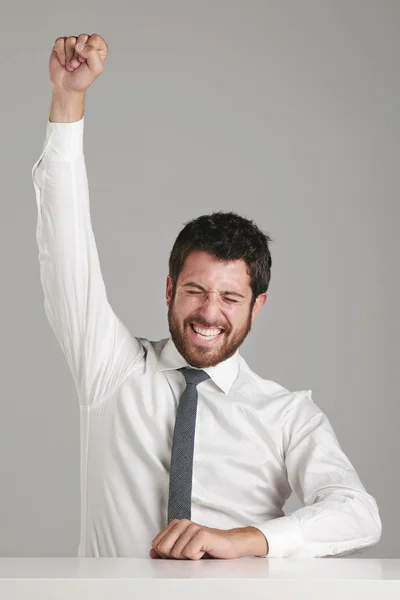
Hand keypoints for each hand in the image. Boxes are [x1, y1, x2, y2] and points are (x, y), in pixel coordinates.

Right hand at [49, 33, 107, 93]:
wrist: (67, 86)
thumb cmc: (82, 79)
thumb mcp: (95, 69)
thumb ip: (93, 54)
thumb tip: (79, 45)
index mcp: (98, 49)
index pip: (95, 38)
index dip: (90, 50)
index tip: (87, 61)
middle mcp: (86, 43)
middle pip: (83, 37)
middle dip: (79, 54)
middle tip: (78, 64)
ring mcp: (73, 43)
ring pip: (71, 40)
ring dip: (70, 56)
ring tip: (71, 65)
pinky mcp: (61, 44)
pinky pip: (60, 42)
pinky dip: (61, 54)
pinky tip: (63, 62)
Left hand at [150, 519, 267, 559]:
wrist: (228, 546)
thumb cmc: (206, 548)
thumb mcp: (183, 551)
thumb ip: (166, 551)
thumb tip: (152, 553)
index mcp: (176, 525)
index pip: (156, 544)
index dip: (166, 555)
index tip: (181, 553)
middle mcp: (183, 523)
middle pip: (164, 549)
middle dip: (176, 557)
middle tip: (190, 553)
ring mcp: (192, 527)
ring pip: (176, 553)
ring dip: (188, 559)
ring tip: (199, 551)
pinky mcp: (202, 534)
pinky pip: (189, 554)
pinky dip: (197, 558)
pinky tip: (204, 551)